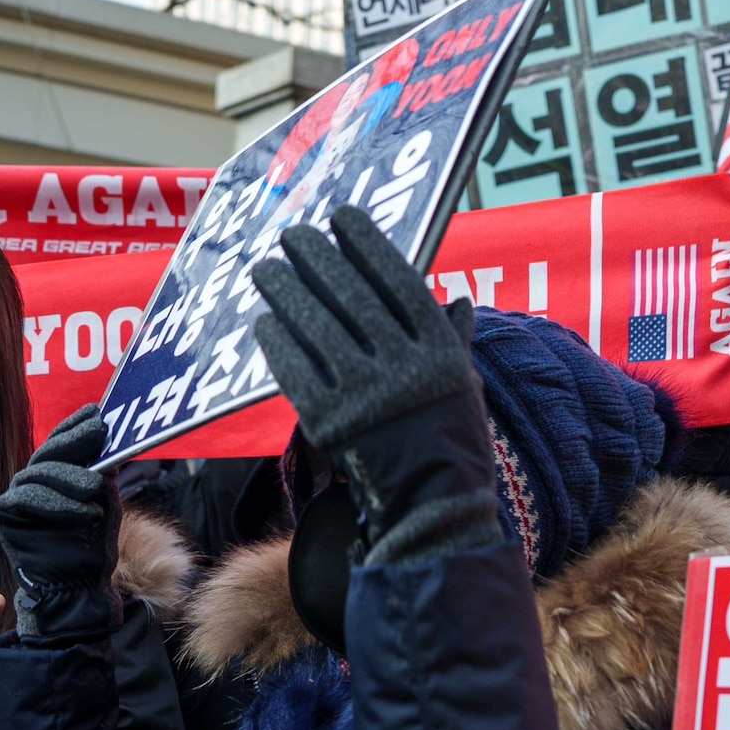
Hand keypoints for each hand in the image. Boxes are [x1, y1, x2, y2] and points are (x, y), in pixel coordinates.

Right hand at [0, 408, 119, 643]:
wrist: (77, 584)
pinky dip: (58, 504)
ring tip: (96, 486)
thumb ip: (102, 472)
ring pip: (38, 474)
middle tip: (98, 432)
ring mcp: (16, 496)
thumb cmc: (91, 544)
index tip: (96, 413)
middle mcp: (32, 480)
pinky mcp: (5, 514)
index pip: (60, 441)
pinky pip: (27, 499)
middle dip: (74, 441)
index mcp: (55, 474)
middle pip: (47, 453)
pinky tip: (85, 510)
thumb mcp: (106, 501)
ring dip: (69, 477)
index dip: (75, 426)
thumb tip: (105, 437)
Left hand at [250, 207, 496, 566]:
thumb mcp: (464, 387)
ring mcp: (365, 395)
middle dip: (315, 259)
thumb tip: (456, 301)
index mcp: (439, 351)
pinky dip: (278, 341)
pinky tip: (265, 321)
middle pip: (351, 296)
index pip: (397, 280)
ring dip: (285, 292)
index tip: (341, 218)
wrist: (431, 512)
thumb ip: (454, 341)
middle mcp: (403, 367)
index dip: (366, 244)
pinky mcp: (330, 423)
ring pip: (316, 326)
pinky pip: (296, 369)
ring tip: (265, 270)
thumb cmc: (450, 445)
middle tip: (291, 236)